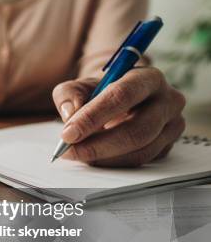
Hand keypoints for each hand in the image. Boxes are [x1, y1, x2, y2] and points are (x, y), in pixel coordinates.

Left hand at [52, 67, 185, 166]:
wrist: (122, 100)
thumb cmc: (101, 92)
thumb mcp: (80, 86)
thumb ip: (69, 95)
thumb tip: (70, 114)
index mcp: (148, 78)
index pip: (122, 96)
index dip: (93, 117)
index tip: (68, 134)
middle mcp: (168, 101)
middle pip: (136, 130)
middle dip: (97, 145)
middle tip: (69, 151)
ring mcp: (172, 126)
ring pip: (139, 151)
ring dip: (103, 158)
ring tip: (77, 154)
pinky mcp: (168, 146)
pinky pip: (141, 161)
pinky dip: (113, 163)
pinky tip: (93, 159)